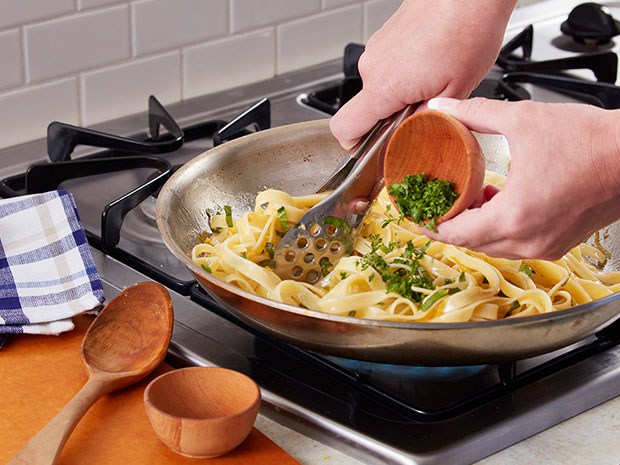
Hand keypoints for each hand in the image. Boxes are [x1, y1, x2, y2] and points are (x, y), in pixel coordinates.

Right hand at [329, 0, 515, 149]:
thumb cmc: (466, 27)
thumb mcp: (456, 90)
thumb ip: (429, 121)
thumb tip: (417, 136)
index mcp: (383, 86)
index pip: (344, 128)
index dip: (353, 146)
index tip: (371, 151)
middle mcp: (373, 67)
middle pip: (367, 110)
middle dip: (392, 118)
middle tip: (425, 112)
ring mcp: (377, 49)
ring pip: (381, 88)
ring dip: (402, 95)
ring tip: (435, 83)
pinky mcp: (387, 38)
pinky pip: (389, 68)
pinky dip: (406, 75)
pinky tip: (433, 66)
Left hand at [422, 97, 619, 259]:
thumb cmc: (593, 143)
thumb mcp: (524, 120)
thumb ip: (476, 114)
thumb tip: (443, 107)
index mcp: (514, 216)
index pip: (455, 233)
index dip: (428, 224)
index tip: (413, 215)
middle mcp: (529, 239)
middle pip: (471, 242)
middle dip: (448, 224)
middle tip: (432, 205)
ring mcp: (546, 245)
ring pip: (493, 245)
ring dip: (474, 226)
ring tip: (464, 198)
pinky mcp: (559, 242)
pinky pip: (515, 243)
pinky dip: (498, 227)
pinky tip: (495, 200)